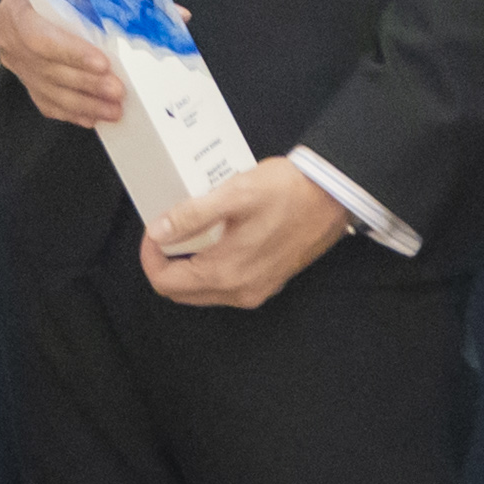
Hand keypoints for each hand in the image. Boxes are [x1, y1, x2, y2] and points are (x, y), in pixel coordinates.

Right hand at [0, 0, 127, 127]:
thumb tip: (143, 10)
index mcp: (17, 8)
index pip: (40, 38)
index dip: (72, 54)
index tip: (103, 64)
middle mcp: (9, 38)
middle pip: (48, 69)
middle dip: (86, 84)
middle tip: (117, 92)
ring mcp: (14, 62)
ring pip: (48, 91)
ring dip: (84, 104)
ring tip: (113, 110)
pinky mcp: (23, 77)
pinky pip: (45, 101)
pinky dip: (71, 112)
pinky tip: (92, 117)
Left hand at [142, 155, 351, 311]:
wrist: (333, 196)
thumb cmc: (287, 191)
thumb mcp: (233, 195)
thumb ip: (191, 216)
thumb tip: (159, 232)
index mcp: (226, 273)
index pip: (166, 282)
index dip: (150, 257)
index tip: (153, 231)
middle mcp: (240, 291)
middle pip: (182, 292)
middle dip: (166, 264)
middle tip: (167, 231)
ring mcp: (256, 289)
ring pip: (204, 291)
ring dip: (190, 265)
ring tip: (192, 231)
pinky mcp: (269, 281)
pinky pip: (227, 284)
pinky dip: (212, 267)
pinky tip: (218, 237)